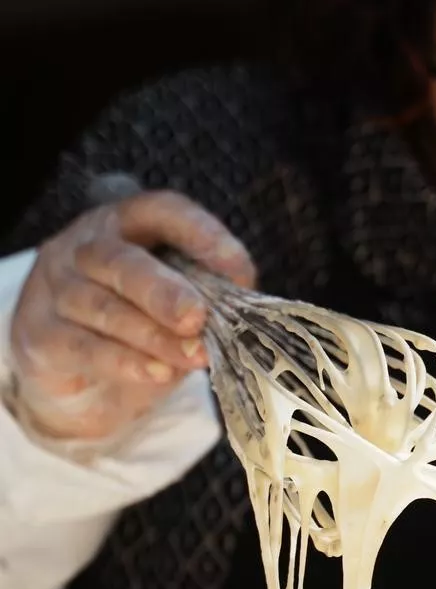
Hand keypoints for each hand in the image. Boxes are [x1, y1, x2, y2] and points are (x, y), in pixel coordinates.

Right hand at [9, 189, 255, 443]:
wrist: (76, 376)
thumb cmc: (133, 326)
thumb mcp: (170, 306)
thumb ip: (200, 299)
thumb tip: (240, 311)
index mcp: (125, 225)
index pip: (160, 211)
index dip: (200, 234)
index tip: (239, 269)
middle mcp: (84, 247)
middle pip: (121, 260)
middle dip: (164, 290)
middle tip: (198, 316)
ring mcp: (56, 288)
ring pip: (104, 308)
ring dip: (154, 335)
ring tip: (193, 355)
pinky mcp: (41, 334)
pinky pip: (84, 346)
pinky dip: (125, 362)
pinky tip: (157, 372)